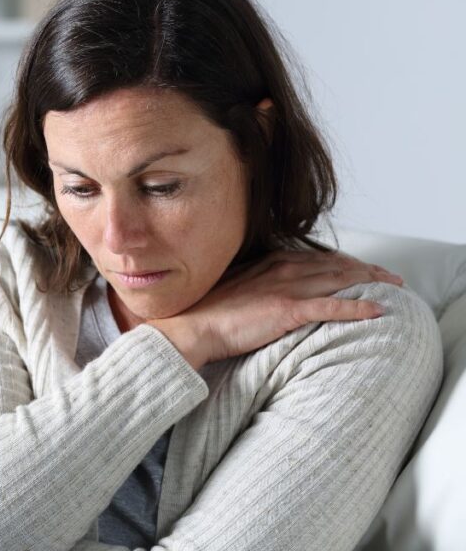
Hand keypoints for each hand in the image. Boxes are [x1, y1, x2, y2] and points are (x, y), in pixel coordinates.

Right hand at [148, 249, 403, 370]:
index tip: (362, 268)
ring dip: (370, 282)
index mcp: (270, 263)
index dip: (344, 262)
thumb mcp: (235, 288)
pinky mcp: (288, 309)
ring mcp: (286, 288)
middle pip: (336, 265)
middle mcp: (282, 269)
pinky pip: (332, 306)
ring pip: (340, 280)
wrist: (193, 326)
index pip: (317, 258)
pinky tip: (378, 311)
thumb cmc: (207, 313)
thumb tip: (266, 292)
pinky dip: (358, 307)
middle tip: (389, 276)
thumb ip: (257, 284)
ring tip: (393, 287)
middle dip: (367, 269)